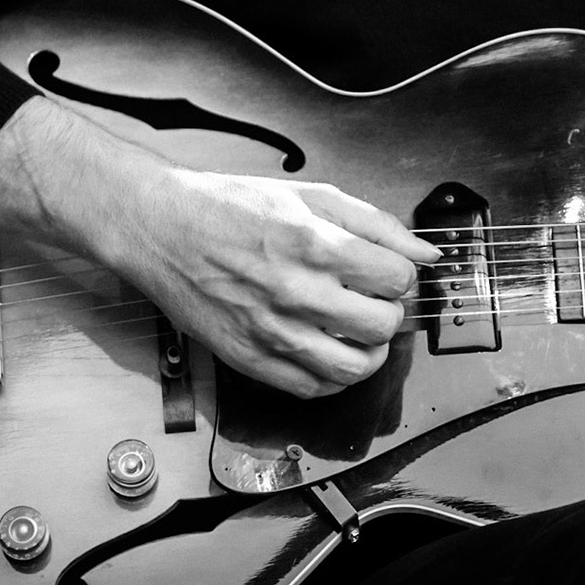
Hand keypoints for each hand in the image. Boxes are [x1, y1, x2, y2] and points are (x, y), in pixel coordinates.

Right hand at [0, 96, 439, 398]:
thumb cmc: (231, 206)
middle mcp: (295, 292)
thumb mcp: (311, 195)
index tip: (386, 271)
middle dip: (389, 311)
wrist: (160, 227)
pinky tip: (328, 351)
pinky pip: (310, 389)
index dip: (400, 275)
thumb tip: (424, 253)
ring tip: (358, 330)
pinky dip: (332, 377)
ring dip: (368, 351)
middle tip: (373, 299)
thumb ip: (376, 224)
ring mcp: (270, 332)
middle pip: (383, 325)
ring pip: (353, 368)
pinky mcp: (248, 359)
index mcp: (315, 244)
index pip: (397, 279)